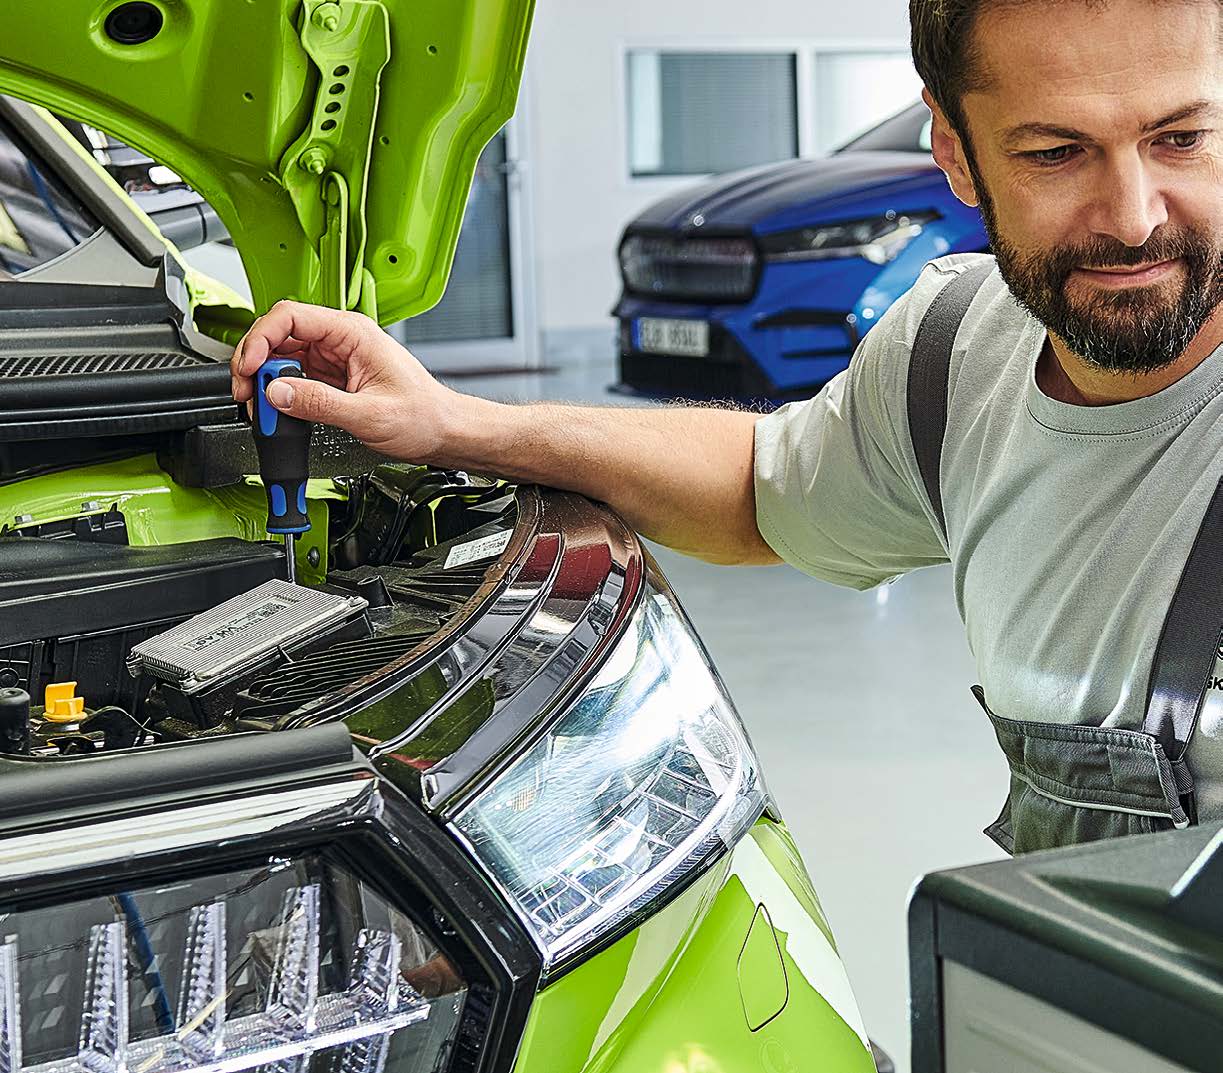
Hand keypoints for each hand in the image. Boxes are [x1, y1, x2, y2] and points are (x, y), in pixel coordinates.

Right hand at [230, 300, 455, 460]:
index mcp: (353, 332)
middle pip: (279, 334)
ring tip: (258, 405)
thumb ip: (320, 403)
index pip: (290, 315)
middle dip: (255, 361)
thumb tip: (277, 393)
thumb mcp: (370, 414)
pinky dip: (278, 391)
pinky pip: (295, 376)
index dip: (260, 338)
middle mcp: (341, 339)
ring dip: (264, 378)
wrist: (443, 432)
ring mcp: (335, 357)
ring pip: (283, 356)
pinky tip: (276, 408)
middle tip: (246, 393)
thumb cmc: (423, 416)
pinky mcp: (333, 377)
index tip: (249, 368)